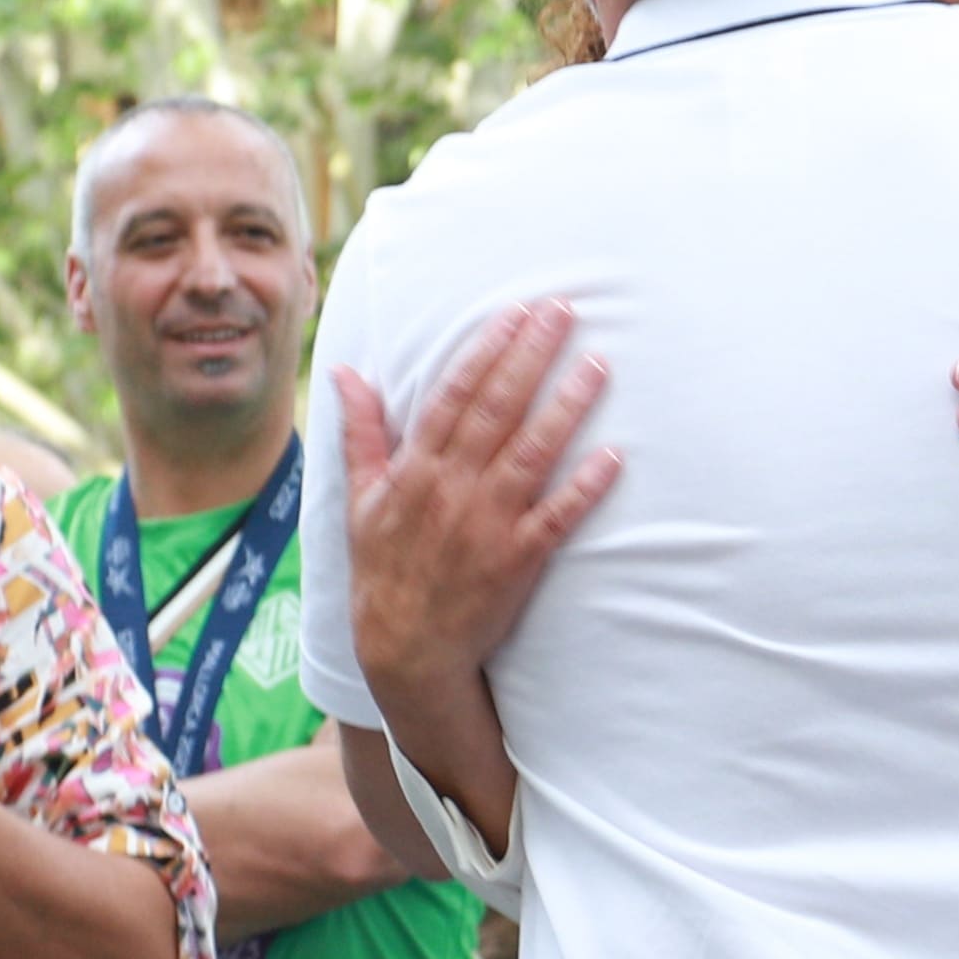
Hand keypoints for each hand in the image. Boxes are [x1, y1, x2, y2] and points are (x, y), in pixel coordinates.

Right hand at [333, 301, 619, 704]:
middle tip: (564, 310)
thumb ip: (361, 432)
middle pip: (497, 411)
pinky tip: (613, 455)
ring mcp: (487, 522)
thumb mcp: (360, 499)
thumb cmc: (383, 566)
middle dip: (531, 357)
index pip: (454, 397)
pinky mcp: (519, 557)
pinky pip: (557, 516)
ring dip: (566, 406)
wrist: (404, 647)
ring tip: (598, 363)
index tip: (516, 312)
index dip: (485, 351)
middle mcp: (452, 489)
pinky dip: (584, 487)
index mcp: (415, 470)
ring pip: (532, 453)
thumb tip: (345, 372)